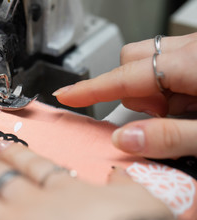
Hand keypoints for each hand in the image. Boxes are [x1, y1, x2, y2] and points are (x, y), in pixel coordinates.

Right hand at [53, 33, 196, 157]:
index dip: (90, 89)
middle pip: (131, 61)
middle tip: (158, 116)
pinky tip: (191, 102)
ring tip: (183, 112)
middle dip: (132, 93)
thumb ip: (169, 138)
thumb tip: (123, 140)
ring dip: (151, 90)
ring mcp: (195, 49)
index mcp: (192, 63)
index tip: (66, 95)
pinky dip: (166, 85)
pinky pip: (166, 63)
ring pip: (147, 61)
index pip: (124, 76)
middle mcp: (191, 49)